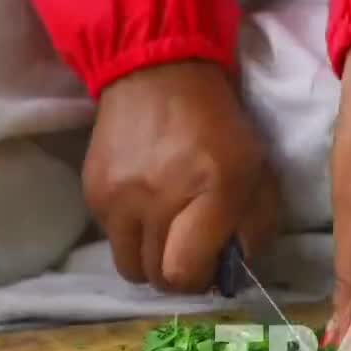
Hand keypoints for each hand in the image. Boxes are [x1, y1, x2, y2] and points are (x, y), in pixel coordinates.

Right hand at [84, 62, 279, 291]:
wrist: (156, 72)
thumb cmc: (217, 125)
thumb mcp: (257, 170)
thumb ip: (256, 225)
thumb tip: (237, 267)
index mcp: (210, 193)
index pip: (185, 273)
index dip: (199, 279)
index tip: (210, 263)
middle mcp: (157, 200)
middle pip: (156, 278)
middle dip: (177, 274)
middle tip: (188, 252)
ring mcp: (118, 198)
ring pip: (128, 266)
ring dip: (149, 259)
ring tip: (163, 234)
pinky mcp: (93, 192)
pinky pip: (111, 237)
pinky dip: (130, 233)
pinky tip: (144, 206)